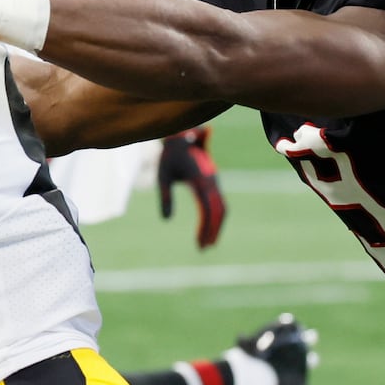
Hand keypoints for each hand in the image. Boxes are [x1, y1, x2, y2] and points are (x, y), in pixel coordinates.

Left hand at [158, 127, 225, 248]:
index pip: (207, 208)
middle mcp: (211, 181)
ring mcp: (214, 181)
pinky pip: (218, 202)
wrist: (180, 136)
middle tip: (204, 248)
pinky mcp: (213, 181)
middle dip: (213, 230)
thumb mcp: (162, 176)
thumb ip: (165, 197)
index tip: (200, 244)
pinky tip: (208, 228)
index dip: (206, 228)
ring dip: (217, 225)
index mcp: (200, 179)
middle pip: (219, 210)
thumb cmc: (169, 156)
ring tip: (208, 243)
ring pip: (221, 207)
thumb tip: (167, 220)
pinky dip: (216, 216)